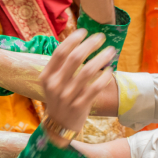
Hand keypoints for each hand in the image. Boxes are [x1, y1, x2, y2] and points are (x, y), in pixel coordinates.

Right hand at [39, 29, 115, 144]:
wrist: (58, 126)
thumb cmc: (59, 99)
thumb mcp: (53, 83)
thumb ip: (61, 67)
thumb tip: (78, 44)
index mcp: (46, 76)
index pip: (60, 52)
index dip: (73, 40)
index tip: (84, 31)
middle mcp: (55, 85)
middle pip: (75, 58)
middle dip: (90, 44)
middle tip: (100, 37)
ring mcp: (67, 96)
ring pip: (88, 71)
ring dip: (101, 58)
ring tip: (110, 51)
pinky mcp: (79, 106)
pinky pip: (95, 88)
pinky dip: (104, 77)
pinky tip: (110, 70)